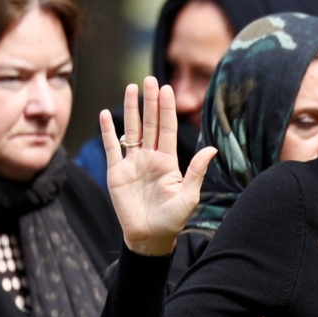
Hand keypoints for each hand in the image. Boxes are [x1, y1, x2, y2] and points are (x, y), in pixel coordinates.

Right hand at [100, 76, 216, 255]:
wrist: (149, 237)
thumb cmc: (172, 220)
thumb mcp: (188, 196)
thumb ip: (196, 171)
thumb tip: (212, 148)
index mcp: (168, 161)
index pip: (166, 129)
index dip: (166, 109)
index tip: (166, 89)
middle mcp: (150, 158)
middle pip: (150, 123)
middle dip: (149, 101)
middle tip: (149, 79)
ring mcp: (132, 163)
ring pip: (131, 130)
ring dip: (131, 110)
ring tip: (130, 88)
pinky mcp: (116, 172)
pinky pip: (112, 147)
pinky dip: (108, 131)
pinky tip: (106, 114)